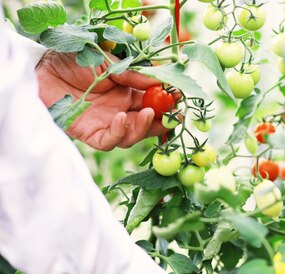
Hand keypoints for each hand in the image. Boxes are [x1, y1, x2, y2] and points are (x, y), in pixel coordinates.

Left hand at [36, 51, 171, 150]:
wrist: (43, 67)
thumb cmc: (75, 61)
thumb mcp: (110, 63)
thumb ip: (133, 76)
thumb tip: (159, 84)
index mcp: (127, 94)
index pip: (153, 104)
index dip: (167, 104)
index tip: (180, 98)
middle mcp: (120, 112)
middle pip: (147, 124)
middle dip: (162, 121)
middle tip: (174, 114)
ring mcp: (106, 124)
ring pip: (133, 136)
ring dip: (144, 127)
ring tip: (149, 112)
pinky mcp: (90, 135)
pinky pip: (110, 141)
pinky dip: (120, 133)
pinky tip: (121, 117)